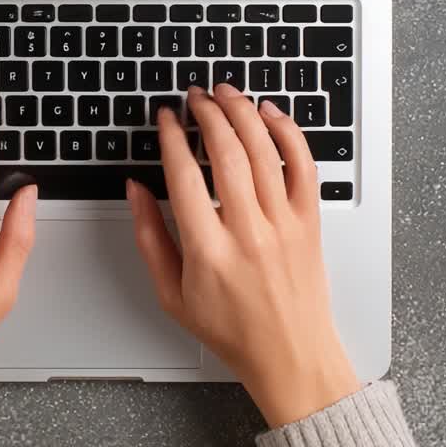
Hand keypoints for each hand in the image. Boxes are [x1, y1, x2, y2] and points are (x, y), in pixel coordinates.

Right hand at [128, 84, 359, 427]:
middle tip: (195, 96)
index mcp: (208, 251)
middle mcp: (248, 232)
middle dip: (207, 114)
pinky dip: (288, 133)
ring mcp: (284, 224)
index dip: (171, 137)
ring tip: (227, 93)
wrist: (289, 353)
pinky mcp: (310, 222)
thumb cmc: (230, 328)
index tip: (165, 118)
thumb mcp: (171, 293)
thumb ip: (149, 237)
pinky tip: (271, 114)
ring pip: (264, 151)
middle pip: (227, 153)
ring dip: (243, 112)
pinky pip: (303, 166)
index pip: (185, 176)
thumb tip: (135, 190)